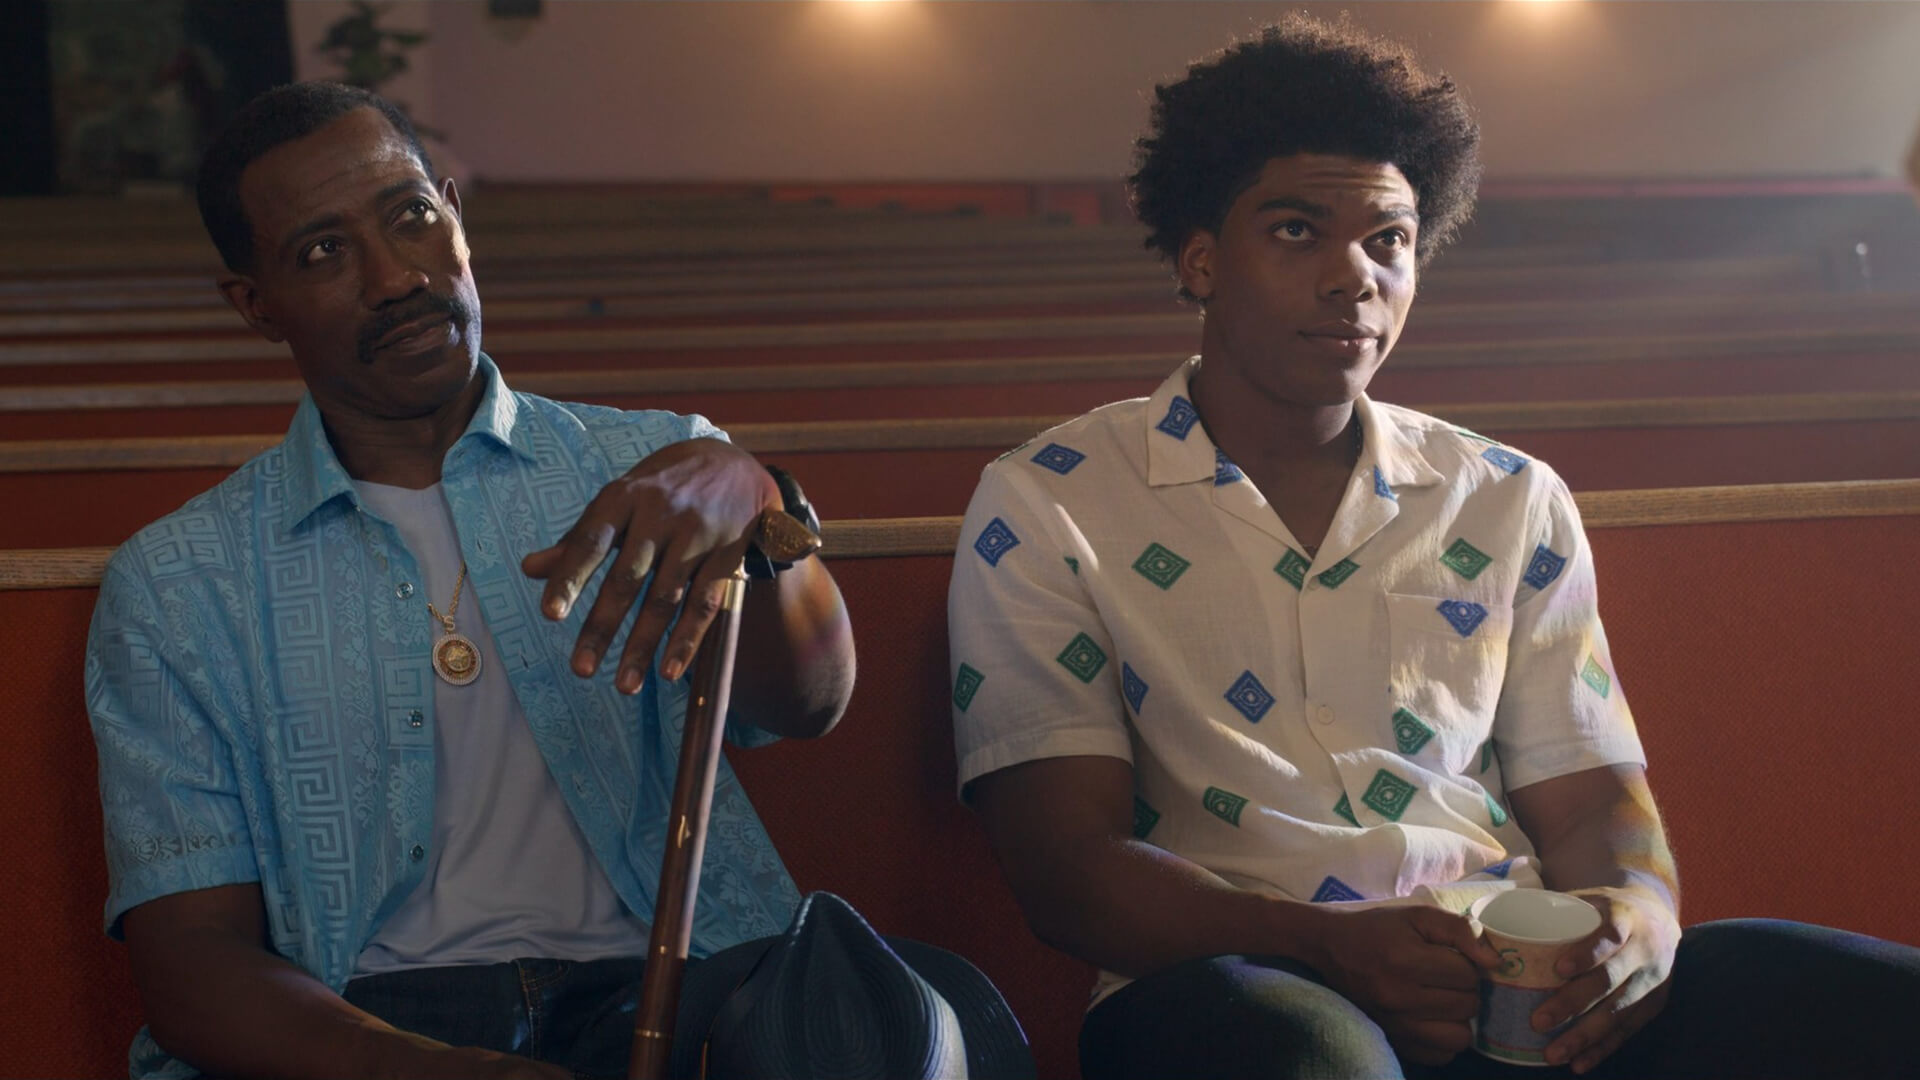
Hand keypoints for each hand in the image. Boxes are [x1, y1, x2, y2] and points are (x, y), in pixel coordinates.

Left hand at [521, 437, 777, 693]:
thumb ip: (578, 538)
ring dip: (643, 644)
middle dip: (603, 626)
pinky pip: (705, 602)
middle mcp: (659, 514)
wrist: (731, 463)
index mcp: (623, 497)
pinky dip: (688, 639)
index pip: (590, 542)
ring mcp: (696, 534)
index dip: (570, 578)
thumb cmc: (660, 488)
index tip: (550, 616)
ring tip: (624, 685)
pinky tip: (670, 671)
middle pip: (627, 578)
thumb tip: (529, 569)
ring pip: (666, 597)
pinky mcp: (726, 554)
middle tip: (581, 669)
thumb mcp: (618, 500)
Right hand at [1310, 905, 1503, 1065]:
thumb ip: (1461, 930)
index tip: (1453, 957)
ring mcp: (1395, 1025)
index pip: (1468, 974)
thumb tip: (1496, 962)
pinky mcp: (1393, 1042)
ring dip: (1460, 1018)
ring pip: (1460, 1036)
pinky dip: (1445, 1039)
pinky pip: (1441, 1055)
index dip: (1468, 963)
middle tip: (1448, 976)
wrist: (1330, 947)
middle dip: (1467, 989)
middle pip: (1468, 1005)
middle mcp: (1399, 998)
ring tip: (1445, 1000)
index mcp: (1405, 960)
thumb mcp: (1418, 915)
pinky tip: (1434, 1018)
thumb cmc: (1378, 928)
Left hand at [1537, 886, 1678, 1072]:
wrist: (1658, 915)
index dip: (1586, 954)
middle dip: (1573, 1003)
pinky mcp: (1654, 1004)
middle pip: (1610, 980)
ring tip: (1553, 1053)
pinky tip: (1579, 1063)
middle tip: (1538, 1021)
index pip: (1609, 936)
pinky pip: (1627, 1030)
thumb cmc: (1606, 908)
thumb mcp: (1588, 898)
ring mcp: (1652, 980)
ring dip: (1584, 1035)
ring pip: (1618, 1011)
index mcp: (1626, 918)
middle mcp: (1644, 950)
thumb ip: (1553, 909)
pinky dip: (1602, 1048)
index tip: (1558, 969)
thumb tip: (1493, 924)